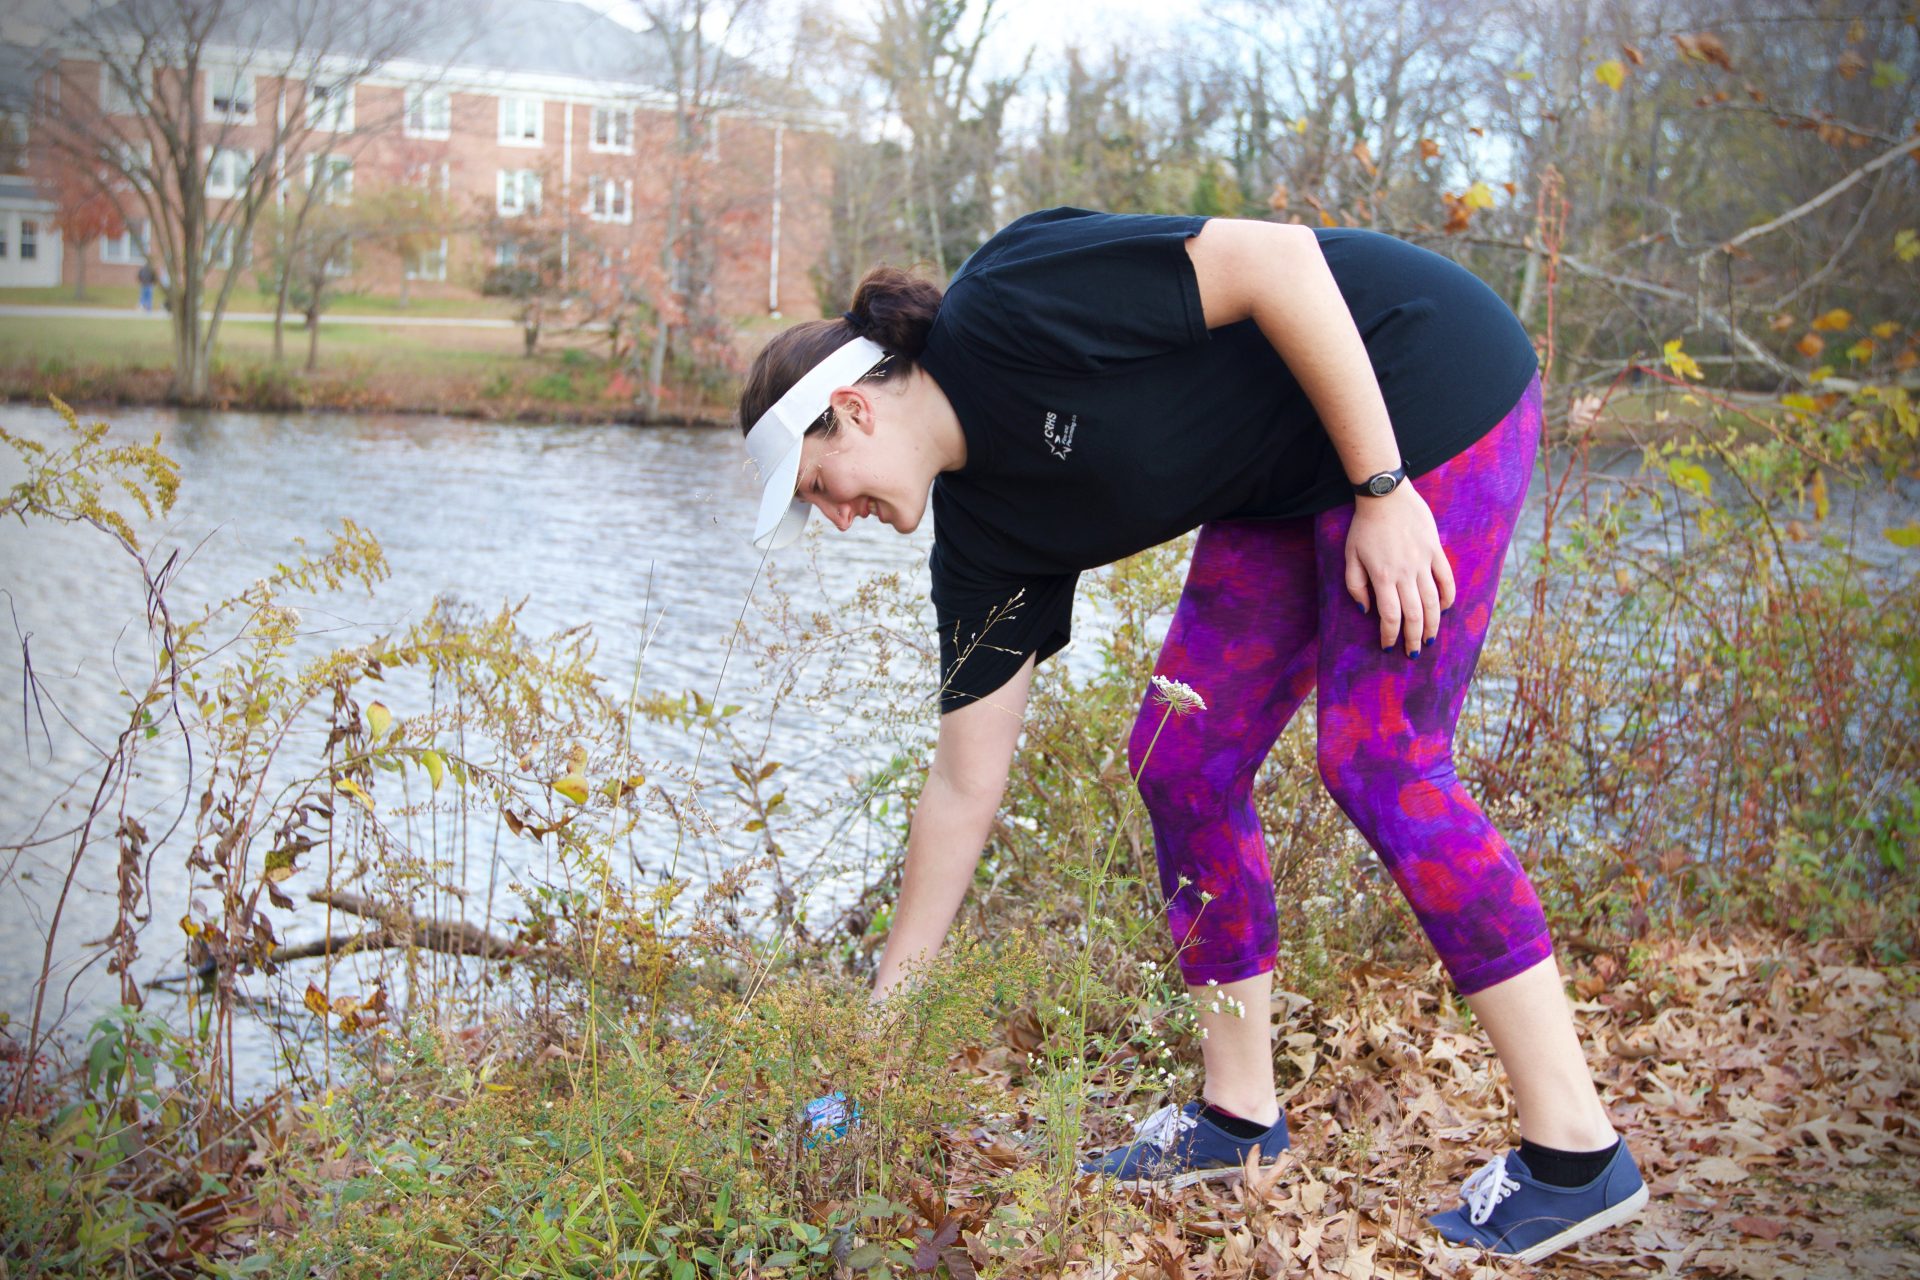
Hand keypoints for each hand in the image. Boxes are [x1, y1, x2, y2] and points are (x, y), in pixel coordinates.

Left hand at [1343, 482, 1455, 655]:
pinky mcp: (1435, 551)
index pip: (1390, 616)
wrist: (1385, 495)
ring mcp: (1423, 562)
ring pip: (1433, 602)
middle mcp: (1405, 573)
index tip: (1388, 646)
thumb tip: (1367, 611)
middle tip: (1412, 652)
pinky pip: (1447, 579)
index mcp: (1382, 576)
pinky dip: (1448, 597)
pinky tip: (1444, 610)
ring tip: (1428, 639)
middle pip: (1414, 615)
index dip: (1390, 635)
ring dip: (1432, 624)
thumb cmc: (1364, 526)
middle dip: (1413, 638)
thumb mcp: (1350, 556)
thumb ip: (1355, 586)